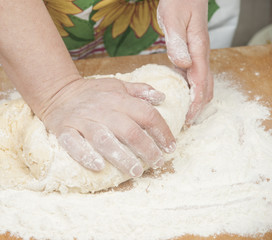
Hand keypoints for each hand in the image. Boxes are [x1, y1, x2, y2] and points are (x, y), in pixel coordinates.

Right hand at [40, 77, 175, 176]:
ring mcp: (82, 121)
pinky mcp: (64, 131)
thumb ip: (139, 91)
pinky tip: (98, 167)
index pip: (145, 113)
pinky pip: (73, 144)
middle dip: (146, 148)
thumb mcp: (116, 85)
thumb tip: (162, 97)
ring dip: (121, 157)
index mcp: (117, 98)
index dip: (162, 131)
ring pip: (104, 139)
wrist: (58, 92)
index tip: (170, 146)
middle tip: (158, 162)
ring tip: (135, 171)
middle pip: (128, 130)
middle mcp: (101, 109)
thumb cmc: (92, 93)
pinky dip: (85, 155)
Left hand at [157, 0, 212, 124]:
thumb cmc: (179, 2)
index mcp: (198, 49)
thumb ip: (177, 42)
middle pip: (205, 86)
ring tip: (183, 115)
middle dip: (197, 106)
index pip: (200, 81)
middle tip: (185, 123)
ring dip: (194, 100)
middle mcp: (200, 54)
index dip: (196, 102)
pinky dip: (188, 89)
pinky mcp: (190, 53)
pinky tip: (178, 96)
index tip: (189, 118)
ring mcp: (196, 55)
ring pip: (201, 83)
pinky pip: (192, 76)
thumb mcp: (173, 19)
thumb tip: (183, 65)